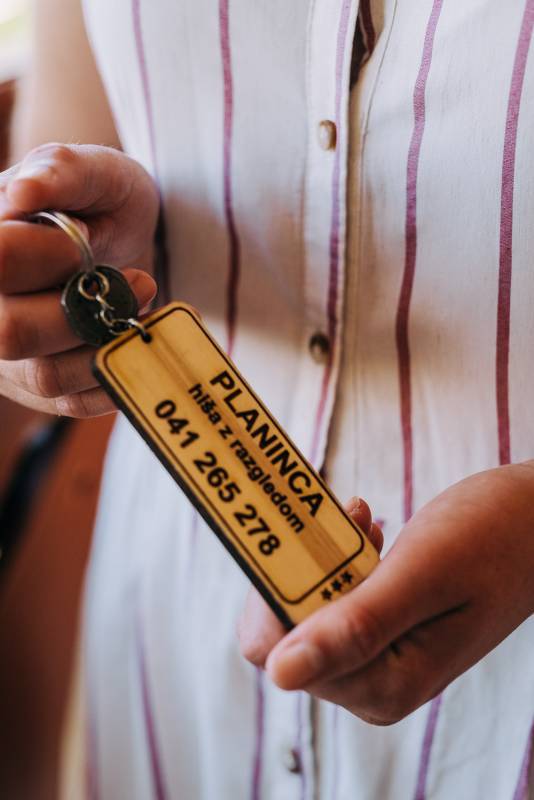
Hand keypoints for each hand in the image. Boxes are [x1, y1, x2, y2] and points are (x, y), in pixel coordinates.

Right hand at [0, 143, 158, 415]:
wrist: (119, 239)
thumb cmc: (100, 201)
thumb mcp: (93, 172)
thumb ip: (63, 173)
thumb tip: (27, 193)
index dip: (49, 256)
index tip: (89, 238)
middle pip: (10, 333)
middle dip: (83, 311)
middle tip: (139, 283)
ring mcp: (5, 356)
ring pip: (46, 376)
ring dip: (108, 345)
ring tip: (141, 307)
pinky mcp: (39, 388)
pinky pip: (77, 402)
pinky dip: (119, 372)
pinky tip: (136, 337)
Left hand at [239, 463, 533, 724]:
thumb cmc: (493, 539)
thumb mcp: (423, 575)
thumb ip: (357, 626)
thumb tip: (280, 672)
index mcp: (383, 686)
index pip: (279, 652)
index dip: (277, 593)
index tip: (302, 539)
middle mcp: (374, 684)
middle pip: (286, 633)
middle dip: (303, 573)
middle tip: (346, 525)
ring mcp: (377, 659)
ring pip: (305, 610)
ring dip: (323, 561)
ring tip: (364, 522)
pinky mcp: (381, 632)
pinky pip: (332, 599)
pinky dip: (341, 559)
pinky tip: (371, 532)